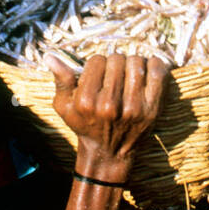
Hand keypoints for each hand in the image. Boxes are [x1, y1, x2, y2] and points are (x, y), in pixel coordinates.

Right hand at [48, 52, 169, 178]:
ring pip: (136, 62)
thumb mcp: (64, 106)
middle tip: (115, 73)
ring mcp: (133, 107)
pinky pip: (158, 73)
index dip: (98, 64)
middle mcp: (110, 104)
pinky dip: (155, 65)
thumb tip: (50, 56)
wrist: (108, 153)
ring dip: (133, 63)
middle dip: (115, 62)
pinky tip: (147, 69)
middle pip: (117, 59)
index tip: (99, 73)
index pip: (97, 61)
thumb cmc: (84, 125)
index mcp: (86, 101)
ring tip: (129, 72)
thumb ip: (61, 80)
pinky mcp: (152, 109)